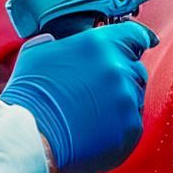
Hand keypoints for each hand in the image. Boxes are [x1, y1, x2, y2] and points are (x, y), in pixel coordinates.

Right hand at [0, 21, 157, 172]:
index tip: (141, 44)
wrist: (31, 137)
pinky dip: (118, 128)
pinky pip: (132, 124)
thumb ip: (56, 44)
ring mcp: (127, 99)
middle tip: (95, 92)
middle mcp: (118, 67)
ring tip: (90, 114)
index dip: (136, 41)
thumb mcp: (36, 55)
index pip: (134, 35)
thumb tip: (54, 42)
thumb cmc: (30, 97)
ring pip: (134, 97)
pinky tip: (94, 130)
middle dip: (120, 78)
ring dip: (119, 104)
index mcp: (99, 44)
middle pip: (135, 68)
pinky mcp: (131, 128)